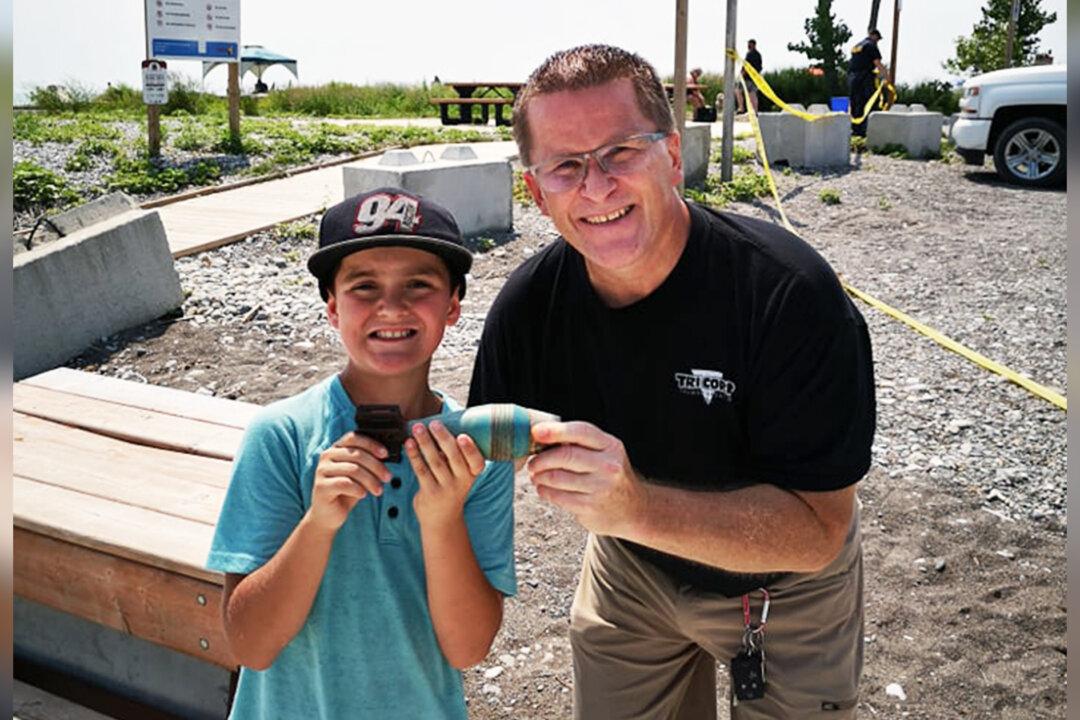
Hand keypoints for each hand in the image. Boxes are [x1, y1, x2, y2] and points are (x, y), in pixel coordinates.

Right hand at [309, 431, 390, 531]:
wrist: (329, 514)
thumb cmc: (347, 491)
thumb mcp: (360, 474)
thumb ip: (368, 462)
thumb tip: (385, 455)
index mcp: (336, 448)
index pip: (353, 437)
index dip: (371, 444)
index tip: (385, 454)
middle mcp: (327, 456)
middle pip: (357, 454)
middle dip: (376, 466)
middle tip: (388, 478)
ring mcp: (322, 470)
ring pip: (353, 469)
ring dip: (370, 480)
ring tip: (379, 490)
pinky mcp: (321, 486)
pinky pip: (345, 483)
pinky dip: (358, 489)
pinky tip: (363, 494)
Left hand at [407, 421, 486, 528]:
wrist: (442, 519)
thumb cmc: (450, 488)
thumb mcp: (460, 475)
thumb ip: (454, 456)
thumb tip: (440, 427)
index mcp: (472, 474)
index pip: (476, 462)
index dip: (470, 449)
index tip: (462, 436)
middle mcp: (461, 482)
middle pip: (453, 457)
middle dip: (443, 438)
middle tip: (434, 424)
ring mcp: (446, 488)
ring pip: (435, 462)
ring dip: (425, 443)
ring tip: (417, 428)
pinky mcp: (430, 492)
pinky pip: (421, 470)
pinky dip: (414, 455)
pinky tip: (409, 443)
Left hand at [526, 421, 646, 537]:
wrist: (632, 509)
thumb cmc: (609, 475)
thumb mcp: (604, 453)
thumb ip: (579, 443)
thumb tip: (541, 435)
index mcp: (611, 446)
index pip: (580, 431)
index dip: (555, 430)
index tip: (535, 432)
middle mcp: (608, 465)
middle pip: (565, 456)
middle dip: (541, 459)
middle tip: (532, 463)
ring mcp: (600, 488)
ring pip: (557, 478)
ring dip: (539, 476)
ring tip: (536, 476)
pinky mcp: (590, 507)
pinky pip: (557, 496)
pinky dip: (544, 491)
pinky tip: (544, 489)